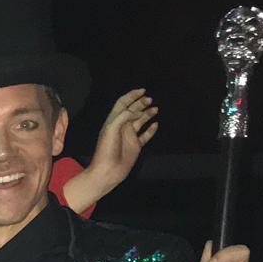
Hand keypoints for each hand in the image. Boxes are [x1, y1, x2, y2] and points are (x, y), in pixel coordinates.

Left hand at [63, 88, 158, 212]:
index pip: (122, 104)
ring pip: (140, 121)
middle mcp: (122, 126)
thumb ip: (124, 117)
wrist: (107, 171)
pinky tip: (156, 124)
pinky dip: (151, 130)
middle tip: (150, 99)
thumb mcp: (112, 129)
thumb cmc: (106, 150)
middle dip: (141, 103)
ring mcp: (129, 136)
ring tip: (155, 109)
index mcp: (114, 121)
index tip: (142, 91)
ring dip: (147, 114)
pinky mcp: (136, 146)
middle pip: (133, 110)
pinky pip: (145, 135)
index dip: (131, 96)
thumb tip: (138, 110)